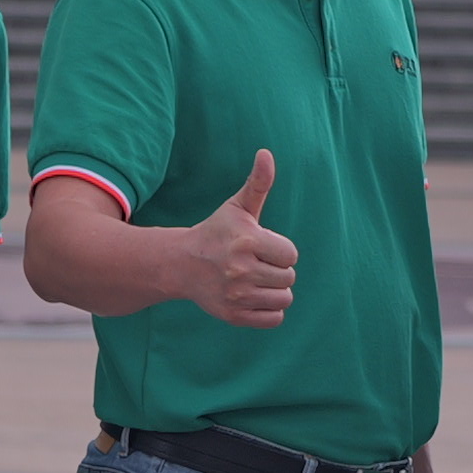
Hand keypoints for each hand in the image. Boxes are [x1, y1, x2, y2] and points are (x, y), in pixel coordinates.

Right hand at [184, 150, 294, 326]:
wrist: (182, 264)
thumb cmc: (217, 232)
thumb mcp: (237, 207)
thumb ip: (258, 183)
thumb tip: (266, 153)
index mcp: (246, 242)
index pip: (290, 254)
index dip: (279, 250)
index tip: (261, 246)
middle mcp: (241, 270)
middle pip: (288, 278)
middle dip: (277, 270)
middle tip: (256, 263)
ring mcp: (236, 295)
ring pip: (284, 299)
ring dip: (275, 290)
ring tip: (256, 280)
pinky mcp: (233, 315)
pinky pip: (273, 319)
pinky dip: (268, 310)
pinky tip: (253, 296)